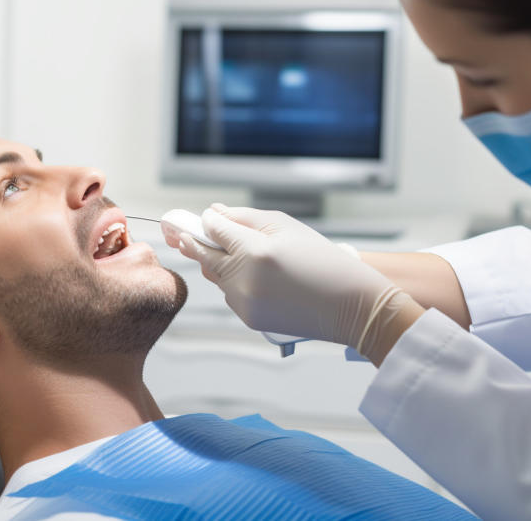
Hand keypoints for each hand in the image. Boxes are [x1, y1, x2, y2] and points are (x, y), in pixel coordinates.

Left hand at [172, 204, 423, 362]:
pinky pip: (230, 295)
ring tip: (236, 255)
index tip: (206, 217)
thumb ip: (245, 218)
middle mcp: (244, 278)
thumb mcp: (287, 227)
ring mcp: (244, 302)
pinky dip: (235, 283)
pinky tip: (257, 278)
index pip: (215, 230)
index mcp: (255, 250)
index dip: (209, 221)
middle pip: (204, 255)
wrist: (350, 305)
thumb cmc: (323, 260)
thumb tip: (214, 212)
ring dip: (218, 264)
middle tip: (180, 234)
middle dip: (193, 242)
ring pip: (216, 277)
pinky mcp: (248, 318)